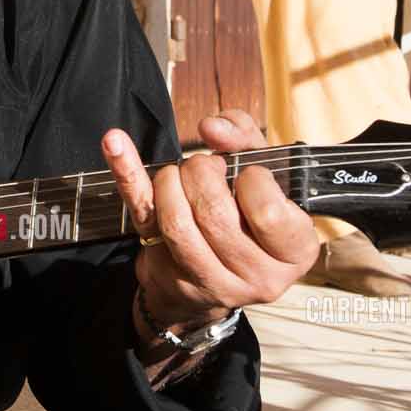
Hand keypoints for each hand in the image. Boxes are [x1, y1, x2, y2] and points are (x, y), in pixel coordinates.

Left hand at [101, 109, 317, 334]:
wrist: (218, 271)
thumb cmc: (249, 215)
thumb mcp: (265, 175)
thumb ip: (246, 141)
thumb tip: (211, 128)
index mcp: (295, 253)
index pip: (268, 212)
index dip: (252, 180)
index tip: (247, 176)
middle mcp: (257, 278)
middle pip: (215, 215)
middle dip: (202, 174)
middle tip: (203, 168)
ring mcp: (209, 282)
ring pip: (177, 224)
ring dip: (172, 182)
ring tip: (180, 174)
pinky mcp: (167, 273)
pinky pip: (142, 217)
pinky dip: (127, 174)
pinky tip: (115, 143)